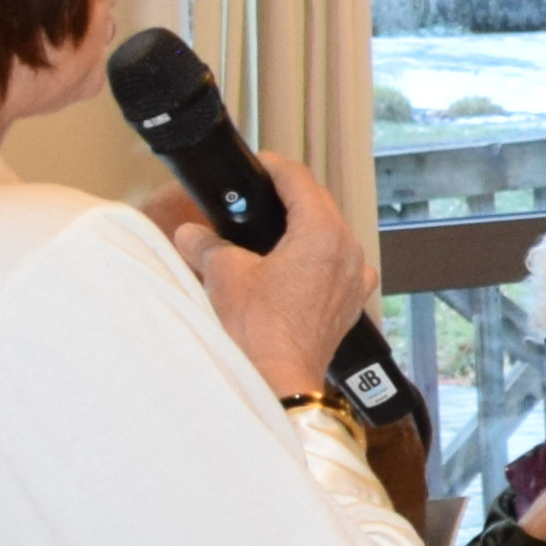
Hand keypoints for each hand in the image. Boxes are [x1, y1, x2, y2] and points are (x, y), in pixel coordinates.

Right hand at [154, 145, 372, 400]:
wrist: (279, 380)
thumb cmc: (259, 332)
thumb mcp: (223, 275)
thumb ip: (206, 244)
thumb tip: (190, 234)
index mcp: (323, 235)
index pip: (300, 181)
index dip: (274, 166)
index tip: (258, 164)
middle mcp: (348, 252)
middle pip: (320, 205)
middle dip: (289, 195)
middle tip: (260, 192)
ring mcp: (354, 279)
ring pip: (332, 235)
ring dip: (305, 226)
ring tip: (272, 226)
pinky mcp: (350, 302)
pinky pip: (337, 265)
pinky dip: (316, 256)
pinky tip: (292, 264)